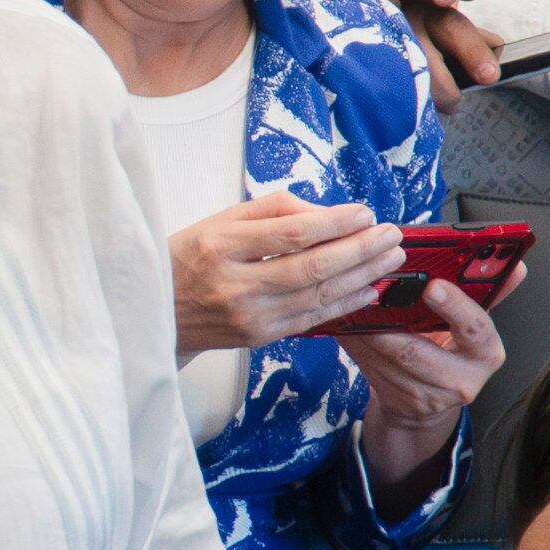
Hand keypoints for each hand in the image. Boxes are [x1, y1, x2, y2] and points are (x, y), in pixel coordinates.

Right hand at [169, 192, 413, 355]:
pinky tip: (369, 289)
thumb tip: (327, 214)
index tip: (365, 213)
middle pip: (311, 267)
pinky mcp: (258, 339)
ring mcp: (248, 317)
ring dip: (362, 277)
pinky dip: (344, 304)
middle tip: (392, 235)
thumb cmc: (191, 257)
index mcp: (221, 246)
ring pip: (317, 296)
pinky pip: (311, 320)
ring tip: (391, 258)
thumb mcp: (221, 220)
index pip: (289, 233)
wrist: (157, 313)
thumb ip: (274, 210)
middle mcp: (235, 285)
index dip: (334, 223)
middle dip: (360, 250)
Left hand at [334, 255, 518, 493]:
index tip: (432, 285)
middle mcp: (461, 380)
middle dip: (390, 325)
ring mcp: (429, 396)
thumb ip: (488, 294)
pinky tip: (346, 325)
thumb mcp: (473, 324)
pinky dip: (357, 344)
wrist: (431, 404)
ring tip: (352, 304)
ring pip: (389, 361)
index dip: (454, 306)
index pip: (475, 327)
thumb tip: (515, 266)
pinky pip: (372, 368)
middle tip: (373, 295)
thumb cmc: (451, 351)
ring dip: (365, 333)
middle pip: (419, 351)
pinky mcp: (400, 401)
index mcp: (485, 353)